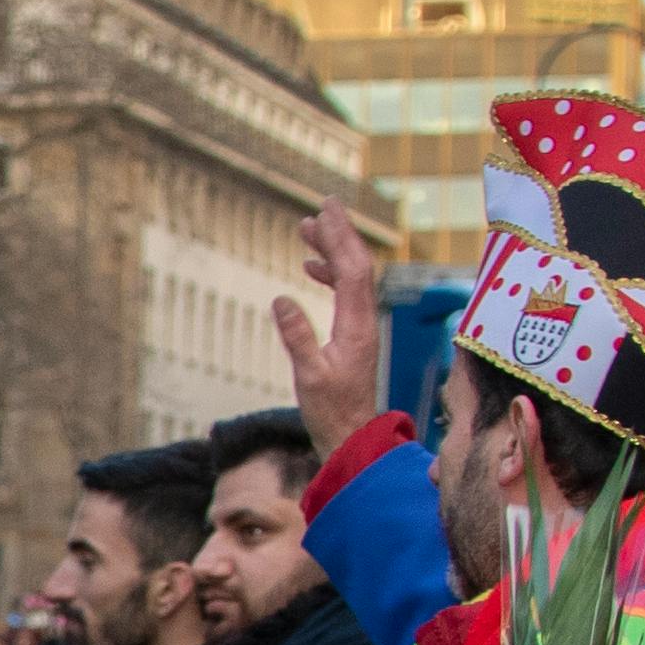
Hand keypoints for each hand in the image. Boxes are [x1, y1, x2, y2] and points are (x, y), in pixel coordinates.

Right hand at [272, 199, 384, 450]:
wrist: (353, 436)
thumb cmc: (330, 411)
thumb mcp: (308, 376)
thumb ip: (297, 336)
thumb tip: (280, 299)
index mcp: (356, 326)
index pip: (352, 270)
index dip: (340, 238)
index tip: (326, 211)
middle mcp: (363, 320)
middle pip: (357, 266)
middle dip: (339, 235)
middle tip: (321, 207)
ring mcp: (360, 326)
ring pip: (351, 277)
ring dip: (332, 251)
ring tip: (307, 231)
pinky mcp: (352, 334)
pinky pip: (344, 292)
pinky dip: (329, 273)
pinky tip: (311, 268)